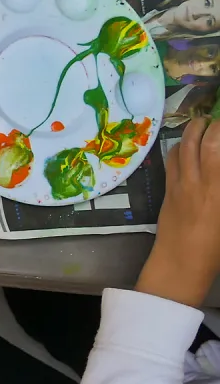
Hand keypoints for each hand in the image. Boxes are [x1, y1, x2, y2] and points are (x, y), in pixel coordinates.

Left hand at [137, 116, 219, 306]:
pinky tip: (183, 145)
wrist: (180, 265)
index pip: (219, 149)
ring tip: (200, 123)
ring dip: (192, 132)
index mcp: (218, 189)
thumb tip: (217, 167)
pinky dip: (178, 147)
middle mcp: (200, 182)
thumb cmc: (215, 247)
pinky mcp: (167, 191)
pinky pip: (171, 162)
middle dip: (212, 125)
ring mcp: (180, 185)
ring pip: (183, 148)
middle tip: (217, 118)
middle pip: (204, 142)